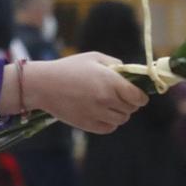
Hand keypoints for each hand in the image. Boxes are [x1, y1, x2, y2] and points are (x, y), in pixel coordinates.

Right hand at [21, 51, 148, 134]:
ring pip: (122, 119)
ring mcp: (97, 114)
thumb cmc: (69, 68)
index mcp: (111, 82)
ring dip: (119, 113)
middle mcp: (107, 100)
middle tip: (120, 97)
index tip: (137, 94)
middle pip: (131, 109)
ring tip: (109, 104)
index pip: (139, 97)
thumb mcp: (94, 58)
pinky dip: (109, 122)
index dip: (141, 96)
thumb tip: (130, 74)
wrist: (44, 85)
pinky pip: (109, 128)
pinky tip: (102, 113)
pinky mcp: (88, 125)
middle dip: (129, 103)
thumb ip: (116, 64)